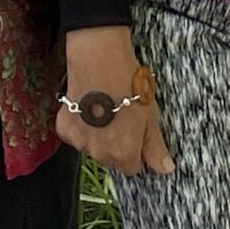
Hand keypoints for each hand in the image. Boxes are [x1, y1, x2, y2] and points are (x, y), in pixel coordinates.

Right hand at [57, 26, 172, 175]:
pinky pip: (75, 135)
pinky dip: (81, 125)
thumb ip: (155, 147)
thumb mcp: (150, 114)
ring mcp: (79, 142)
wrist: (99, 59)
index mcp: (123, 153)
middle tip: (122, 116)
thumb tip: (166, 170)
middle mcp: (99, 154)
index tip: (137, 133)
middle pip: (111, 159)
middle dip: (117, 144)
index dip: (137, 151)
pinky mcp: (63, 128)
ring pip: (93, 148)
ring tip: (106, 108)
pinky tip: (88, 106)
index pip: (132, 168)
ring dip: (98, 136)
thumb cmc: (128, 84)